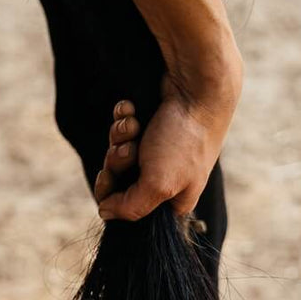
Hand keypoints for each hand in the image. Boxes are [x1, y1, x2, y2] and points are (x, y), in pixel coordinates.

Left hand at [95, 51, 242, 221]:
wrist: (196, 87)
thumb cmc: (183, 140)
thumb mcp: (158, 185)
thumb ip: (129, 208)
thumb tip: (105, 212)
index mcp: (171, 201)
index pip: (129, 212)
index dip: (113, 196)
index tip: (109, 179)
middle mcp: (164, 178)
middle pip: (119, 180)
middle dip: (116, 161)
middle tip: (129, 150)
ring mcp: (156, 150)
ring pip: (118, 151)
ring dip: (121, 136)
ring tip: (135, 126)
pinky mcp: (150, 124)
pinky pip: (122, 127)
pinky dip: (123, 117)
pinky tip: (132, 109)